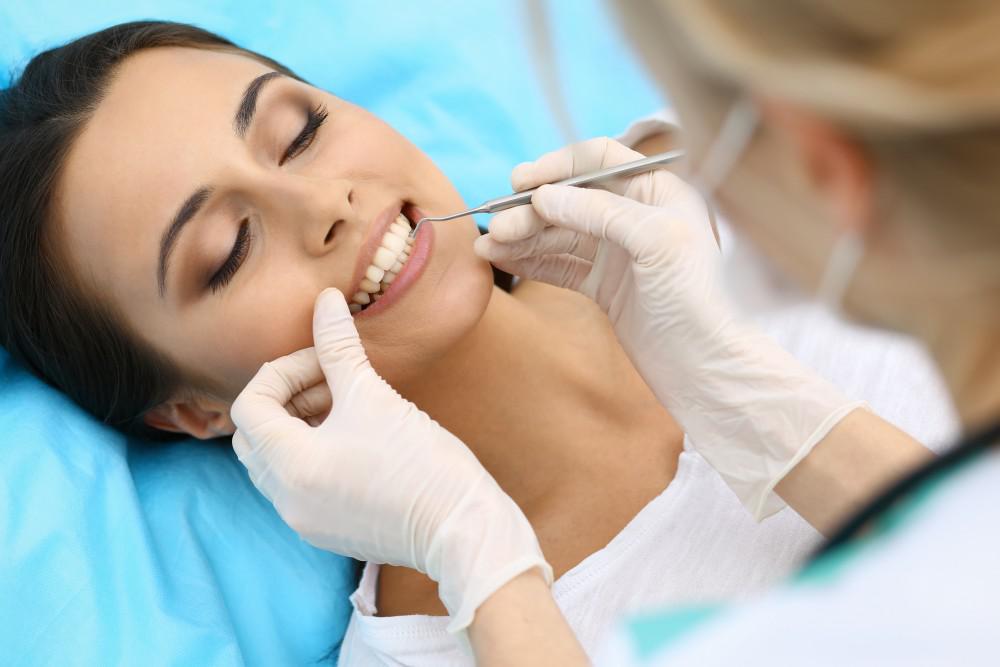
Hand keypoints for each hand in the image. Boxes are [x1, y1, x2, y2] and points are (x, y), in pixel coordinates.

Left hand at [230, 288, 550, 631]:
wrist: (462, 528)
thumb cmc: (421, 462)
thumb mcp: (373, 396)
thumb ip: (339, 346)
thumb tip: (326, 299)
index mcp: (290, 466)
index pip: (249, 406)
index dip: (283, 372)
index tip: (325, 361)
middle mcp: (287, 500)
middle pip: (254, 437)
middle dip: (286, 399)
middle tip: (330, 380)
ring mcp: (306, 521)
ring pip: (276, 462)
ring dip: (300, 426)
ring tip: (347, 405)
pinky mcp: (329, 531)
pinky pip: (300, 485)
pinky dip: (313, 455)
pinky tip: (357, 439)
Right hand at [476, 138, 862, 518]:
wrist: (705, 367)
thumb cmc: (698, 299)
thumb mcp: (654, 241)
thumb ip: (599, 212)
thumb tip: (544, 196)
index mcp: (658, 192)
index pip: (598, 160)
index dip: (557, 166)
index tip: (520, 181)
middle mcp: (637, 216)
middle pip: (571, 200)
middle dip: (531, 211)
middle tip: (498, 228)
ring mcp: (618, 253)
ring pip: (559, 234)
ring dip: (524, 237)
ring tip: (488, 248)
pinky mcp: (604, 286)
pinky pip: (560, 264)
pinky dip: (532, 261)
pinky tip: (503, 261)